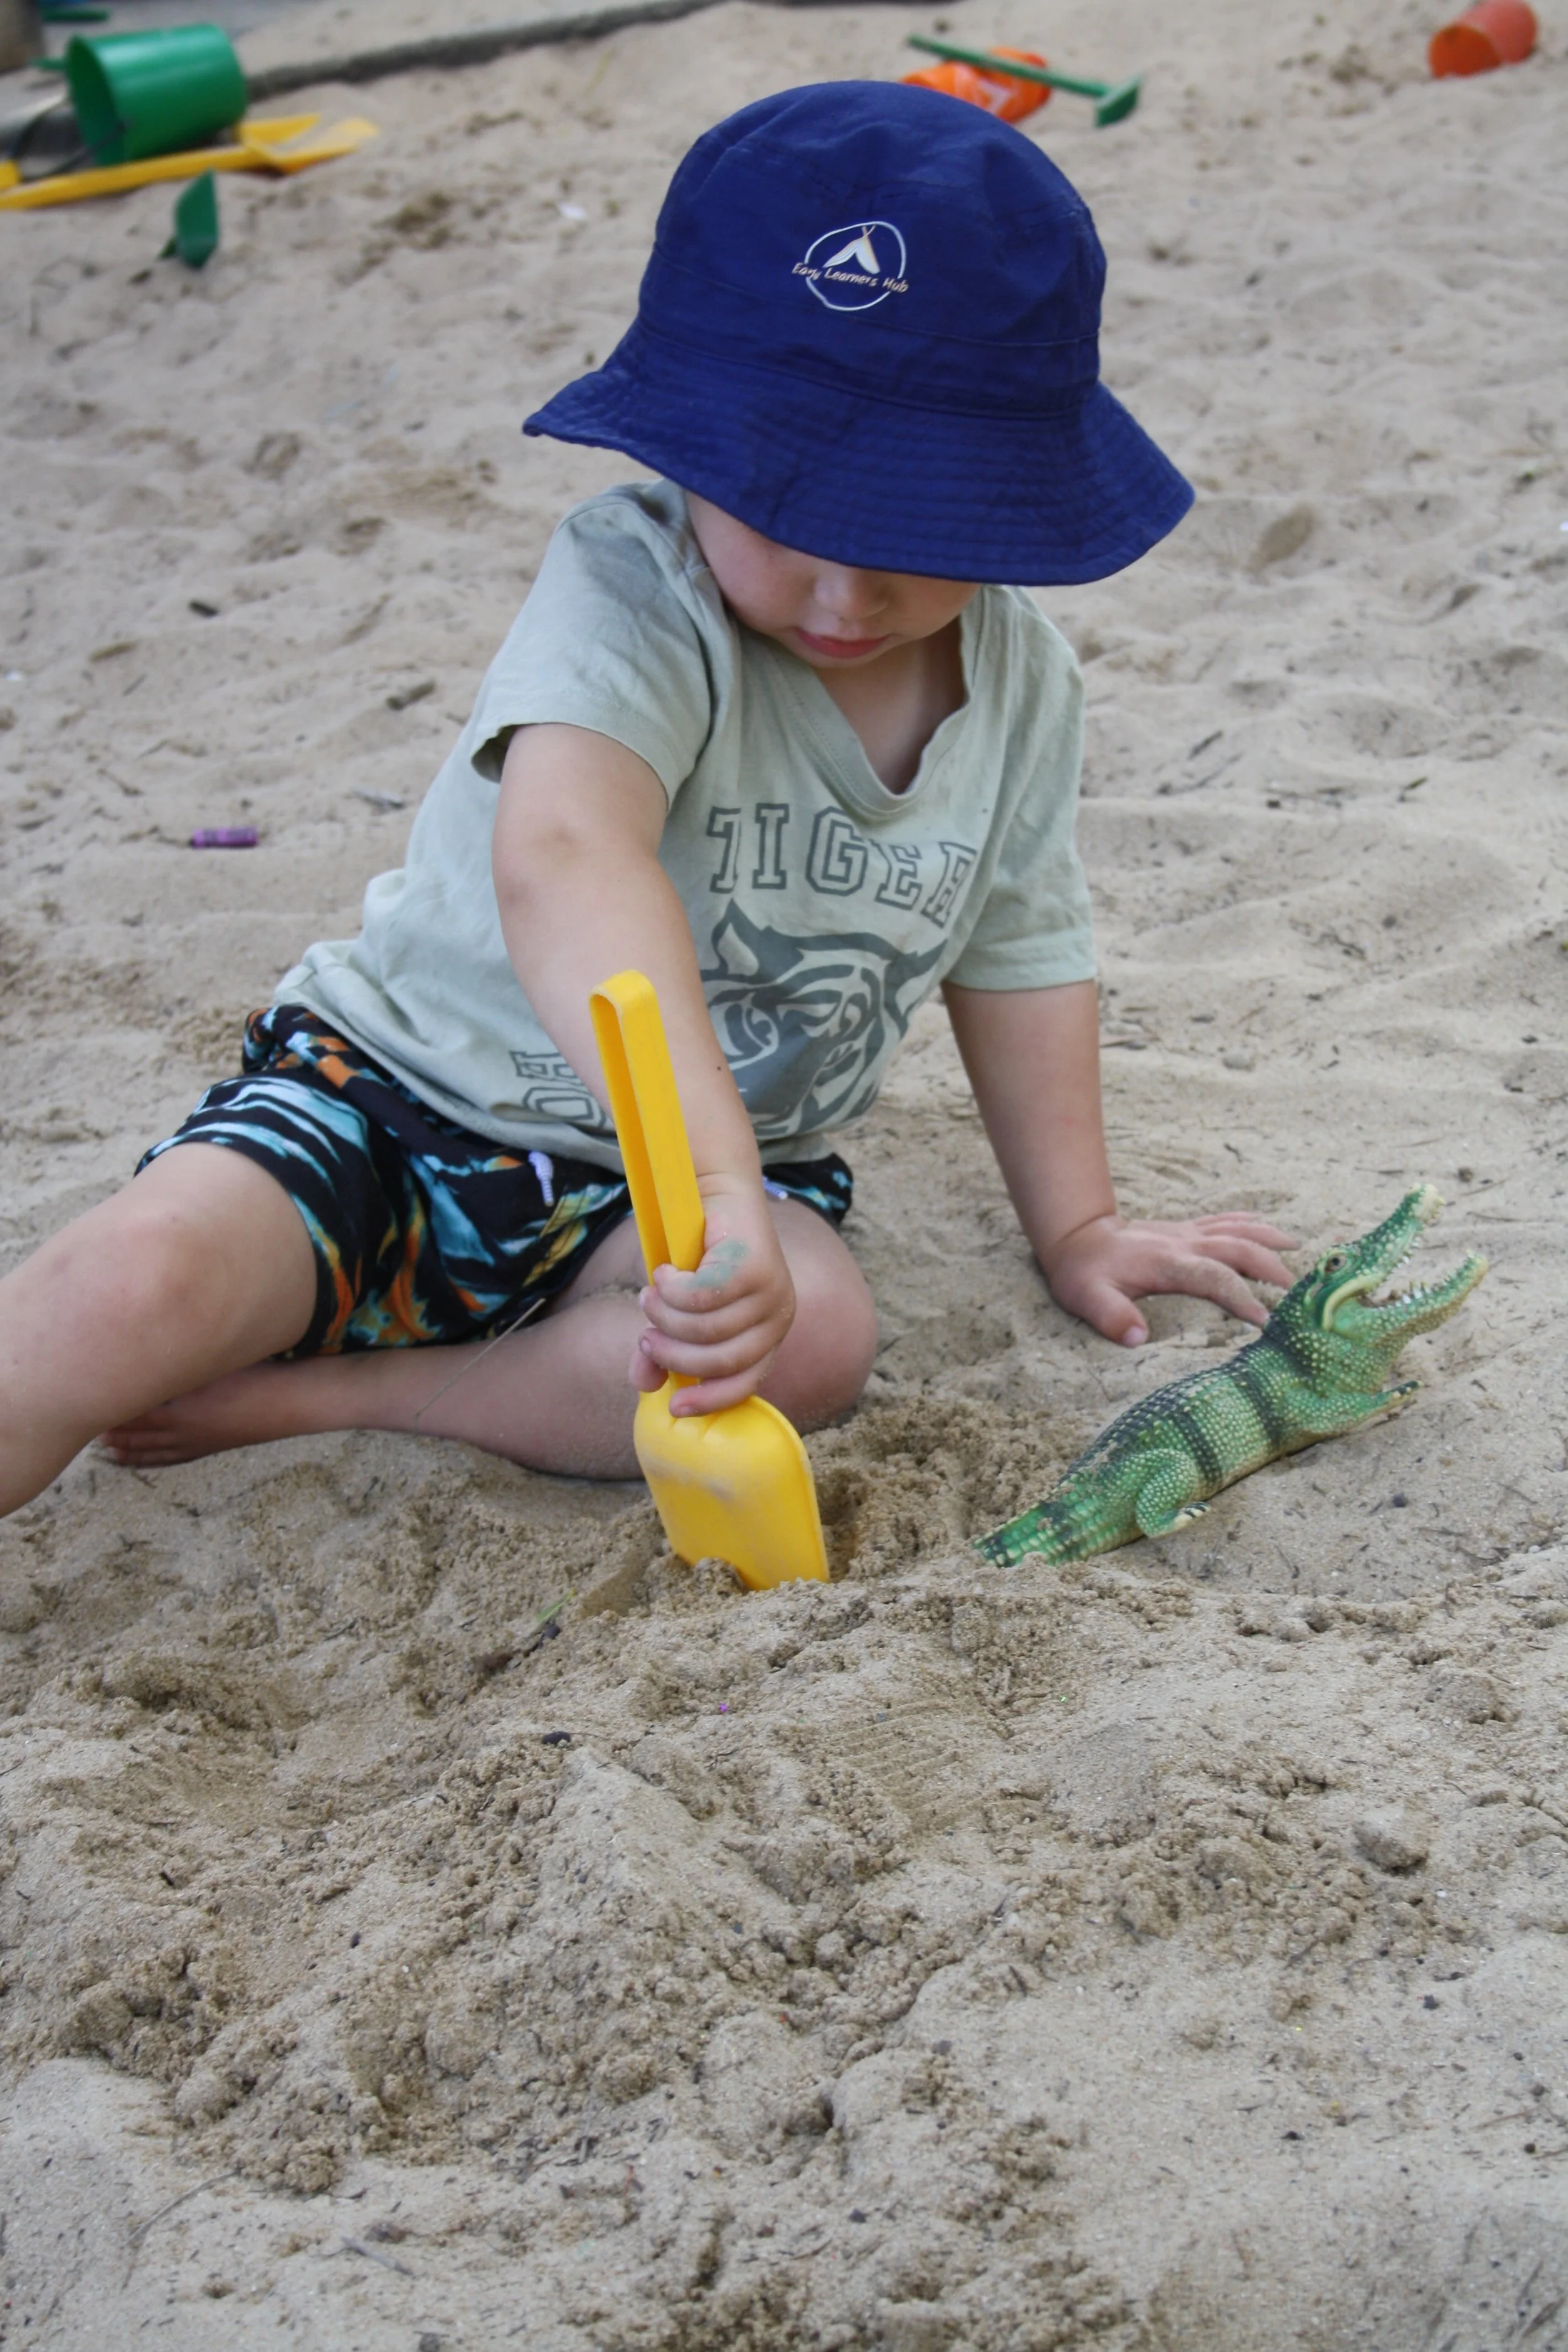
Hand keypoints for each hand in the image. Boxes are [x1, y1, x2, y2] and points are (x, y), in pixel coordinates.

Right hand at [630, 1176, 795, 1414]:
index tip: (674, 1407)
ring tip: (649, 1296)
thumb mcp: (681, 1309)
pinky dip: (673, 1289)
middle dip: (674, 1352)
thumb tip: (644, 1384)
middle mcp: (778, 1317)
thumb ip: (666, 1346)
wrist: (716, 1192)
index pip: (746, 1382)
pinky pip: (702, 1297)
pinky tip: (664, 1272)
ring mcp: (772, 1292)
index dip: (710, 1399)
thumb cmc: (699, 1256)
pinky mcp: (756, 1266)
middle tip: (646, 1334)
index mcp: (768, 1335)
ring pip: (707, 1328)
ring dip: (666, 1316)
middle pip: (721, 1359)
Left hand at [1041, 1212, 1298, 1347]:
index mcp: (1167, 1263)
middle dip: (1270, 1267)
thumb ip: (1111, 1316)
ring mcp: (1187, 1233)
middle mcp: (1183, 1243)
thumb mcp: (1086, 1299)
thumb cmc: (1084, 1274)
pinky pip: (1225, 1220)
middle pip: (1237, 1247)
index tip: (1264, 1320)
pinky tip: (1271, 1226)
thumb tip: (1137, 1338)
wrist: (1077, 1237)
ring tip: (1300, 1249)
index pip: (1214, 1277)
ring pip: (1237, 1229)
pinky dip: (1251, 1222)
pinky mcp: (1186, 1229)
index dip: (1240, 1297)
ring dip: (1269, 1237)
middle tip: (1297, 1293)